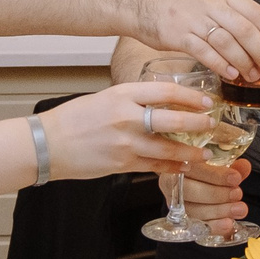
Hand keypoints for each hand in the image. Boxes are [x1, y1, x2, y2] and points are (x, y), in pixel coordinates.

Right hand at [39, 82, 207, 180]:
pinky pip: (154, 166)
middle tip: (212, 126)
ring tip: (205, 154)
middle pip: (173, 120)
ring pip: (168, 149)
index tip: (206, 102)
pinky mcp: (122, 164)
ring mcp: (125, 142)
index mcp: (122, 94)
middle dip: (198, 124)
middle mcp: (126, 117)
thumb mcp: (105, 97)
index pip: (166, 91)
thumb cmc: (74, 119)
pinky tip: (182, 167)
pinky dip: (172, 167)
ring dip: (191, 153)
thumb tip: (163, 101)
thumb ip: (133, 99)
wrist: (47, 143)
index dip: (191, 97)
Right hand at [134, 0, 259, 81]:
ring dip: (245, 63)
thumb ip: (233, 15)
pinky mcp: (179, 36)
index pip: (258, 14)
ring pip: (228, 43)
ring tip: (253, 77)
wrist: (144, 1)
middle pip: (246, 30)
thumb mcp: (211, 0)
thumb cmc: (181, 5)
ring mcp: (195, 20)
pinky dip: (221, 65)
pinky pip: (205, 52)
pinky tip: (231, 75)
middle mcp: (212, 5)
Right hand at [170, 155, 249, 228]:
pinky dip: (214, 226)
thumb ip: (232, 167)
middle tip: (237, 193)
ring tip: (239, 209)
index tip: (235, 177)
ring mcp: (174, 205)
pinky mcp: (182, 221)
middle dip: (216, 194)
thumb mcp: (220, 167)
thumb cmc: (207, 173)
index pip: (193, 168)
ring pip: (193, 210)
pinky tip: (228, 224)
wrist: (197, 185)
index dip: (215, 175)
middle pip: (189, 191)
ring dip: (218, 211)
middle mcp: (170, 184)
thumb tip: (244, 166)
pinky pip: (196, 226)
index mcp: (178, 164)